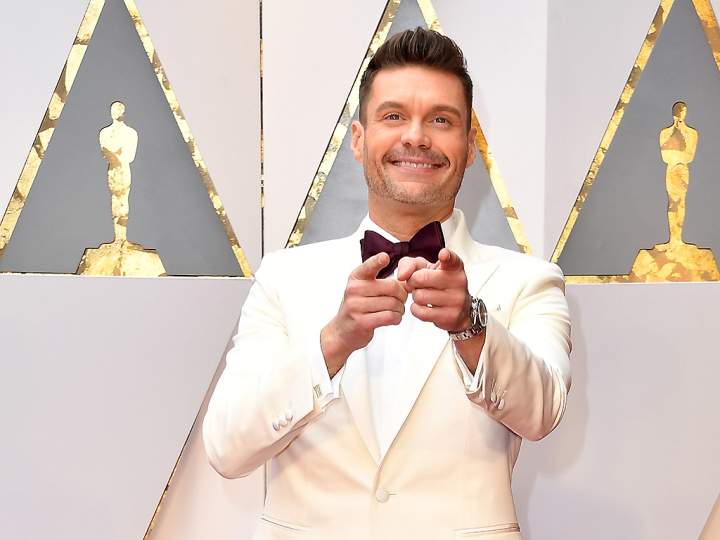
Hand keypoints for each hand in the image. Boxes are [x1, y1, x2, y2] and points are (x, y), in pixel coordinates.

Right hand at [321, 252, 407, 375]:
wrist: (342, 331)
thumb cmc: (358, 307)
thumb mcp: (363, 289)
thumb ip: (383, 282)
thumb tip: (407, 281)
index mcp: (356, 277)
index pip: (369, 266)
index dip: (378, 261)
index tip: (385, 257)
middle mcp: (354, 289)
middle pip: (392, 287)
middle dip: (402, 295)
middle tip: (401, 301)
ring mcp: (356, 306)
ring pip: (393, 303)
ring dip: (400, 309)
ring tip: (396, 311)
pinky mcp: (361, 322)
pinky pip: (389, 317)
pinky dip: (397, 318)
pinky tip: (393, 318)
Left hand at [396, 248, 470, 331]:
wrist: (455, 308)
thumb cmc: (436, 283)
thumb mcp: (424, 268)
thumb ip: (409, 264)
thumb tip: (401, 276)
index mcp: (454, 267)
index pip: (451, 259)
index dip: (446, 256)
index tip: (443, 254)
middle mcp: (459, 282)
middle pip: (420, 278)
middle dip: (413, 282)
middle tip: (419, 284)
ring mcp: (457, 300)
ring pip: (420, 296)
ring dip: (416, 297)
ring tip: (424, 295)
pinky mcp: (451, 316)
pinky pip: (421, 312)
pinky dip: (416, 309)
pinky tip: (423, 306)